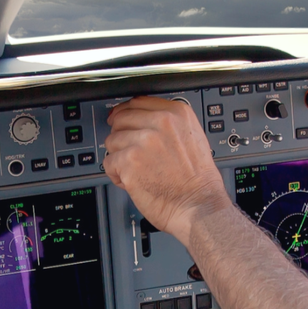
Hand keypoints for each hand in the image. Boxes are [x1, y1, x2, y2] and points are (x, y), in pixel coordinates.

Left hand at [103, 98, 232, 246]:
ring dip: (119, 157)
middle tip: (129, 153)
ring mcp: (143, 141)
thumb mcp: (192, 137)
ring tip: (136, 170)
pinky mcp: (130, 161)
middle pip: (121, 119)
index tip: (120, 119)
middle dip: (121, 136)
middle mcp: (160, 123)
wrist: (199, 206)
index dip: (126, 113)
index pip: (137, 102)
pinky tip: (132, 181)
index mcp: (176, 113)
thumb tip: (141, 120)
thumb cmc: (198, 181)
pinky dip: (116, 175)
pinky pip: (108, 162)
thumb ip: (168, 125)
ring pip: (112, 141)